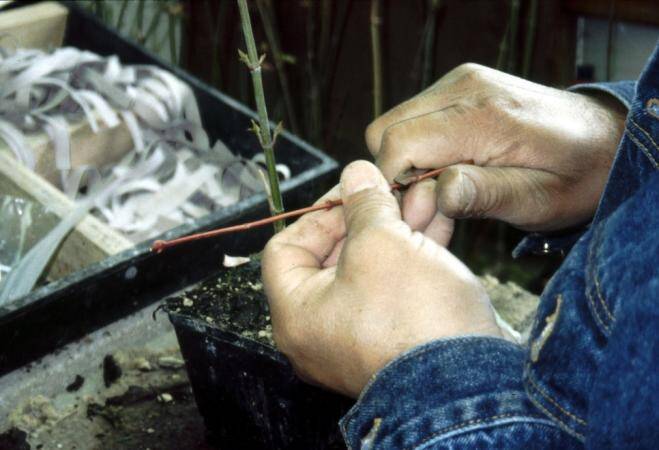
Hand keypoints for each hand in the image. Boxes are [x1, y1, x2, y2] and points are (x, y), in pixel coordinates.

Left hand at [262, 161, 502, 397]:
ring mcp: (364, 335)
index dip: (318, 213)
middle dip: (369, 213)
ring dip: (397, 226)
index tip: (351, 190)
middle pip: (335, 255)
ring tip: (423, 193)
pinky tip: (437, 217)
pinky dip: (414, 250)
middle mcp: (323, 330)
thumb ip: (363, 203)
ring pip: (374, 265)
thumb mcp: (380, 244)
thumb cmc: (412, 319)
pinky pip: (399, 284)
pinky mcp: (401, 335)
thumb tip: (356, 174)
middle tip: (392, 186)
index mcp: (297, 314)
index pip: (286, 250)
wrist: (471, 384)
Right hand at [366, 63, 626, 231]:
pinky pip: (413, 119)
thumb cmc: (576, 176)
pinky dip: (419, 149)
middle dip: (397, 175)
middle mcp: (464, 87)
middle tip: (432, 206)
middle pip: (385, 131)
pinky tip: (450, 168)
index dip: (394, 186)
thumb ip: (483, 195)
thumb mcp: (538, 200)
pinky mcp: (459, 86)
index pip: (399, 143)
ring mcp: (460, 82)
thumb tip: (428, 196)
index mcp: (484, 116)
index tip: (417, 216)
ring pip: (393, 125)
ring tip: (445, 189)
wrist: (606, 138)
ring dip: (407, 163)